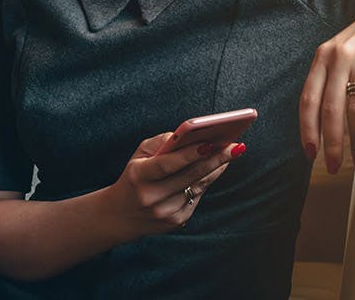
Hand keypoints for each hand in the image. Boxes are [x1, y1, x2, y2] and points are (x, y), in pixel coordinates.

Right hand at [105, 132, 244, 239]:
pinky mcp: (176, 221)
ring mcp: (165, 212)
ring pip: (198, 186)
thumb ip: (162, 143)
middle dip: (215, 159)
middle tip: (234, 145)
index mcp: (139, 177)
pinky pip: (197, 196)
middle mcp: (152, 197)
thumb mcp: (139, 155)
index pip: (167, 165)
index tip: (210, 142)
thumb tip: (190, 134)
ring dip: (216, 168)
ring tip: (231, 152)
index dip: (189, 154)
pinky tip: (217, 167)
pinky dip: (207, 181)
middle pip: (190, 176)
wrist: (120, 215)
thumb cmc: (134, 176)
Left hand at [299, 0, 354, 172]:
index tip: (310, 154)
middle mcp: (340, 57)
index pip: (308, 99)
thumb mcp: (342, 51)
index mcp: (323, 57)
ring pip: (354, 109)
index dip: (306, 129)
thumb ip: (330, 78)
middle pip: (330, 109)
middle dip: (330, 143)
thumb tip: (320, 122)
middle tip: (333, 166)